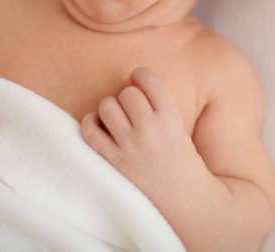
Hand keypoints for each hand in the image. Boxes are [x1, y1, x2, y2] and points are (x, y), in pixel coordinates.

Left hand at [81, 67, 198, 197]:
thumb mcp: (178, 126)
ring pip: (107, 106)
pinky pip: (90, 131)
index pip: (149, 78)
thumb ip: (158, 104)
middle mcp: (151, 129)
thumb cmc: (180, 158)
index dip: (140, 76)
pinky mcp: (114, 161)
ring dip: (109, 109)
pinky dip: (90, 123)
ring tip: (115, 119)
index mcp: (171, 117)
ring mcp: (131, 146)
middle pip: (127, 92)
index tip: (138, 83)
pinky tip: (98, 126)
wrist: (184, 198)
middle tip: (131, 110)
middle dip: (127, 97)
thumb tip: (128, 80)